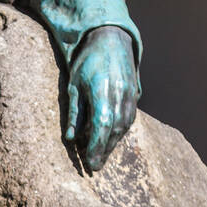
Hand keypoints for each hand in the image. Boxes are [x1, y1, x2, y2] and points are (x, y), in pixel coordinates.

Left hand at [65, 26, 138, 171]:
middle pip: (114, 130)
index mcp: (103, 91)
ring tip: (102, 156)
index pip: (101, 126)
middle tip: (95, 167)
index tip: (90, 163)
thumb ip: (75, 112)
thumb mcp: (74, 85)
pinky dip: (120, 132)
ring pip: (124, 126)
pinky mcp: (136, 94)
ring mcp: (131, 94)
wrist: (111, 39)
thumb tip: (71, 138)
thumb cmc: (88, 61)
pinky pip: (129, 118)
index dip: (96, 146)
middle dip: (104, 150)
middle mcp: (120, 94)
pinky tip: (112, 140)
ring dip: (113, 143)